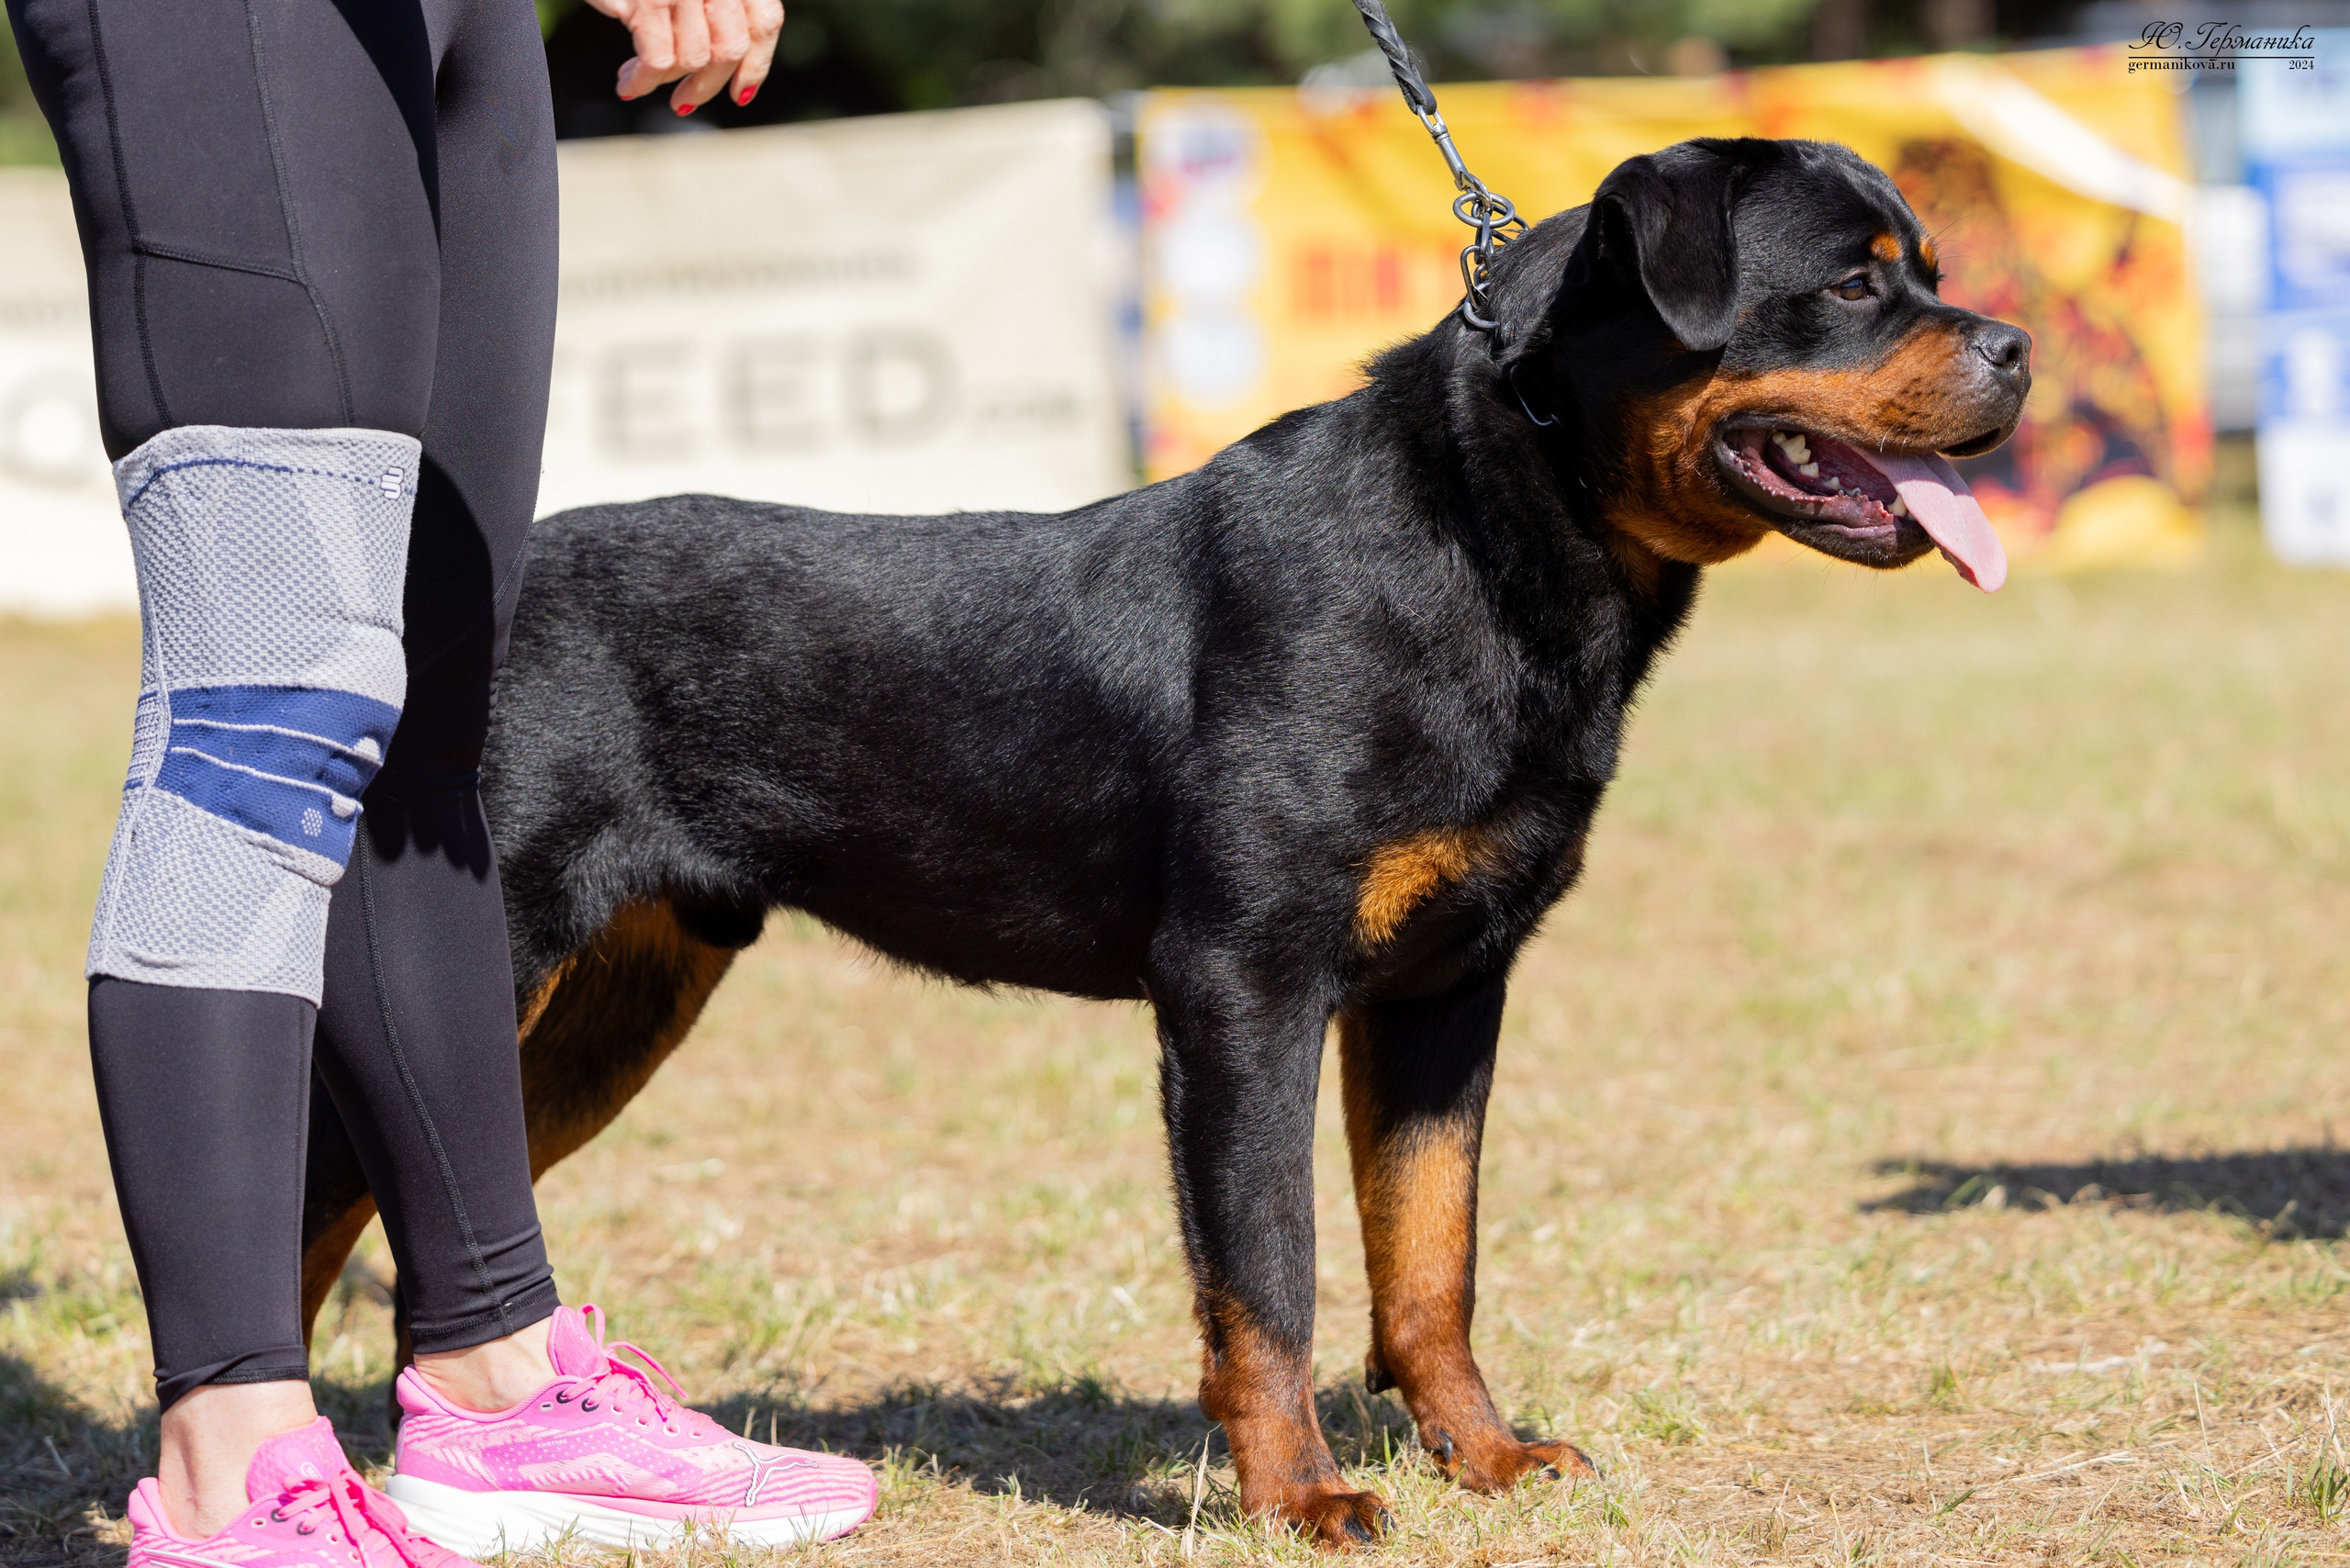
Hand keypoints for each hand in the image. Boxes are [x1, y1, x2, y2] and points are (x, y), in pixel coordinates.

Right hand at [580, 0, 784, 114]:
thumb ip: (717, 4)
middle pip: (731, 47)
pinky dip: (642, 81)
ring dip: (667, 81)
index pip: (764, 20)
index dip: (756, 64)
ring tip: (639, 81)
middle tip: (683, 101)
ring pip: (694, 59)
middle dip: (707, 85)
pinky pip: (658, 60)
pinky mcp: (648, 0)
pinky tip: (628, 84)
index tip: (740, 94)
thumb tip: (730, 67)